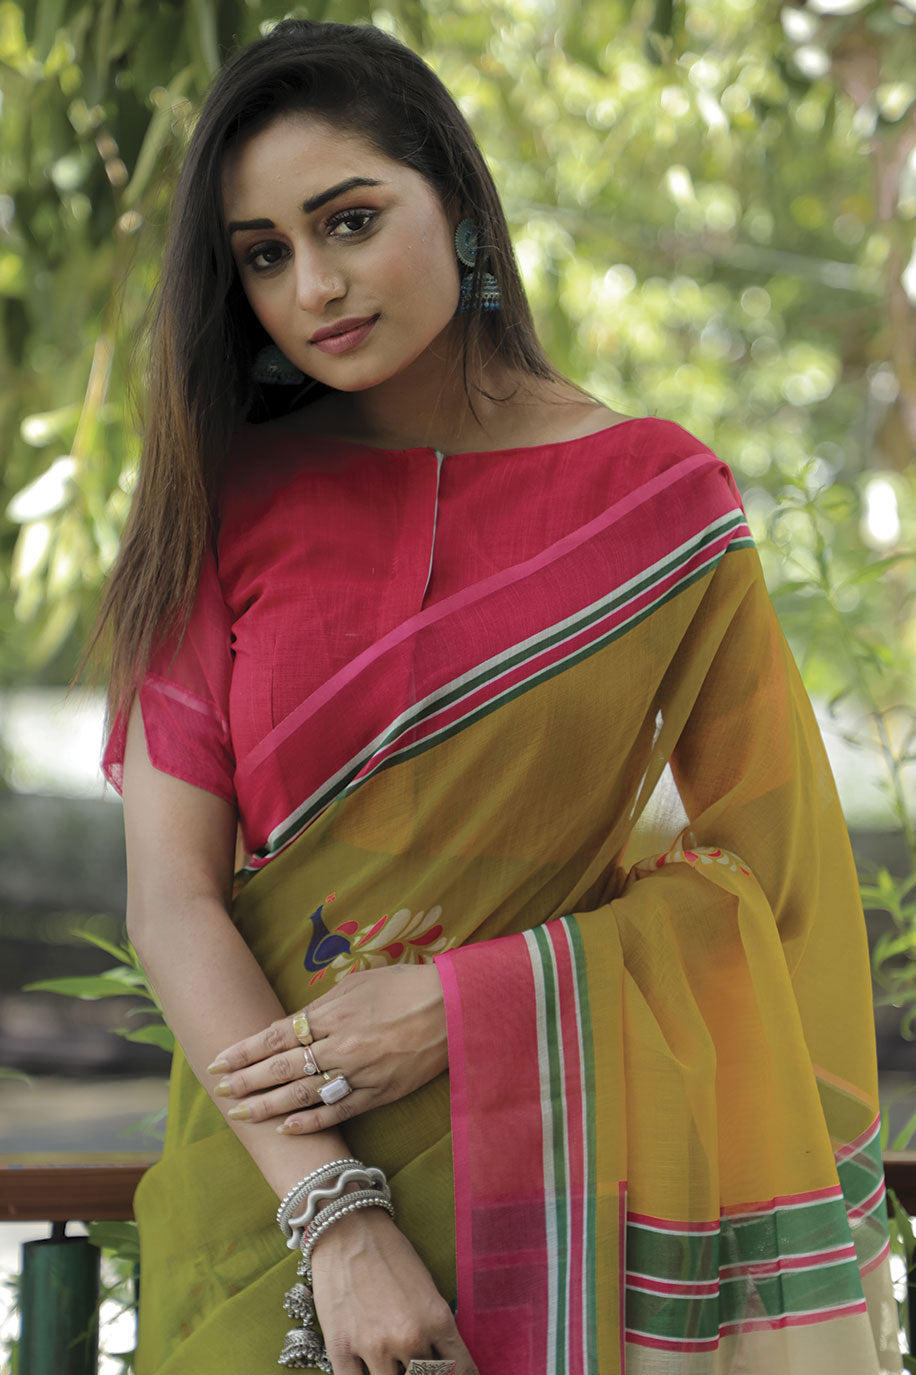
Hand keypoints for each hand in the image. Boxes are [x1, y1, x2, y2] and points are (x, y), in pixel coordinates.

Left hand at [208, 964, 447, 1132]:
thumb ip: (323, 1004)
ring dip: (268, 1106)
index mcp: (332, 1013)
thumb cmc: (404, 986)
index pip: (276, 1036)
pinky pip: (338, 1111)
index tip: (219, 1061)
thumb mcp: (358, 983)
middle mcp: (340, 1044)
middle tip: (220, 1092)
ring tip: (241, 1114)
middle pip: (282, 1068)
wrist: (452, 1006)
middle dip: (246, 1081)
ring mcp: (359, 1072)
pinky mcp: (380, 1093)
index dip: (244, 1051)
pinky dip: (311, 1122)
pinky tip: (285, 1129)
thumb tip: (294, 1022)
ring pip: (303, 1094)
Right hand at [310, 1208, 475, 1374]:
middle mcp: (409, 1338)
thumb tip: (439, 1361)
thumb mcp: (427, 1287)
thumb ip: (435, 1328)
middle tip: (418, 1363)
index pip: (460, 1370)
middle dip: (424, 1374)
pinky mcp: (341, 1348)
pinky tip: (367, 1373)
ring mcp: (373, 1346)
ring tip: (391, 1362)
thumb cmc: (389, 1251)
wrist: (347, 1226)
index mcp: (437, 1319)